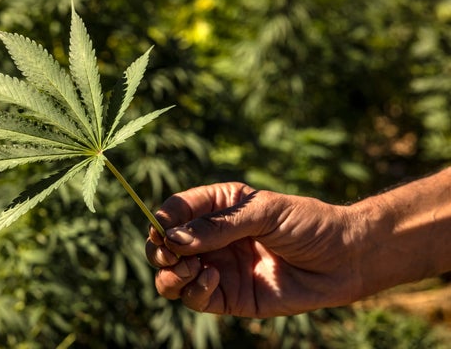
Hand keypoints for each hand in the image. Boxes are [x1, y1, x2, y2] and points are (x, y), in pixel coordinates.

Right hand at [146, 182, 362, 317]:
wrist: (345, 259)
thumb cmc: (309, 223)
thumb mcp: (264, 213)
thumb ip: (219, 226)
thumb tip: (174, 239)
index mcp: (219, 207)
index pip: (176, 211)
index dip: (162, 220)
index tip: (160, 230)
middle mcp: (213, 238)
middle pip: (166, 245)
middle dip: (159, 250)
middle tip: (170, 254)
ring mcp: (219, 267)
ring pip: (173, 275)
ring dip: (170, 274)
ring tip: (189, 268)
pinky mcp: (229, 297)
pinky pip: (196, 299)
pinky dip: (195, 291)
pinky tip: (214, 278)